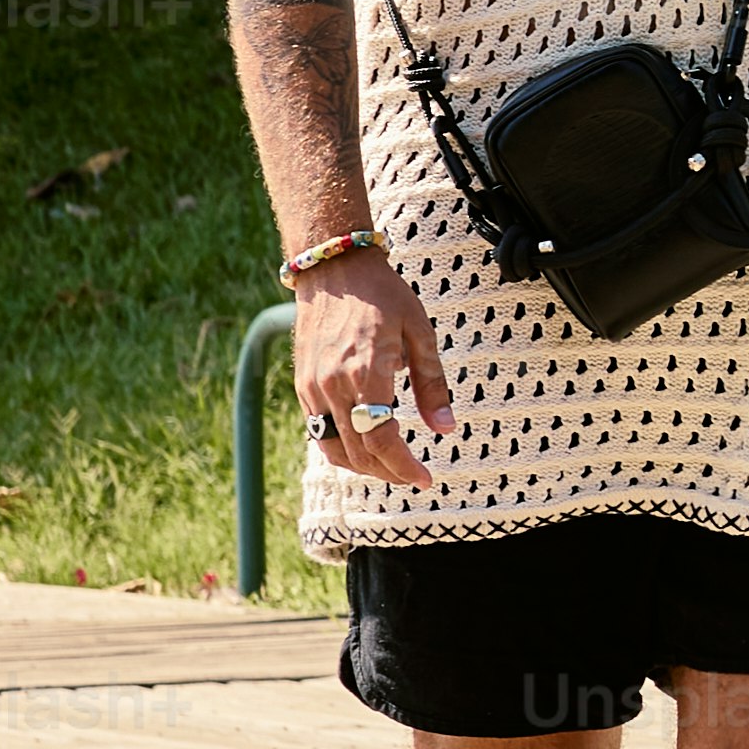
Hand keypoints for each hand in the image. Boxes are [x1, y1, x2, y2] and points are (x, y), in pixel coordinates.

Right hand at [300, 263, 453, 489]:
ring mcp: (313, 388)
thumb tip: (445, 429)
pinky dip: (342, 448)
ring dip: (363, 467)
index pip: (382, 440)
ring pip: (334, 448)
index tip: (425, 479)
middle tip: (414, 478)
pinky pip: (319, 431)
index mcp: (366, 373)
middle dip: (388, 472)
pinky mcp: (302, 386)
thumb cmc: (383, 295)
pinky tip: (365, 447)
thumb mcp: (420, 332)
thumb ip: (432, 384)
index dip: (404, 467)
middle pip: (359, 452)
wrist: (334, 269)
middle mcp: (333, 386)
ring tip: (391, 468)